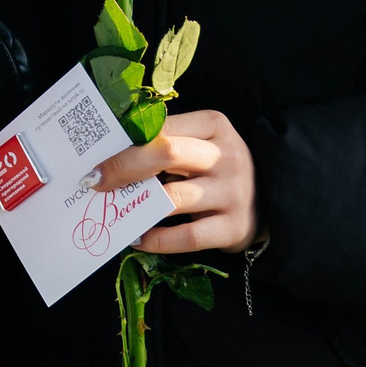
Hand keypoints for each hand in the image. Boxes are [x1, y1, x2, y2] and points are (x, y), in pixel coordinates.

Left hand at [93, 109, 258, 253]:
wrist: (270, 200)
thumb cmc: (219, 169)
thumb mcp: (202, 144)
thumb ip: (167, 144)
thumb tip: (112, 157)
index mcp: (214, 126)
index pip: (163, 129)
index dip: (126, 142)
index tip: (96, 157)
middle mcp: (226, 156)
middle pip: (167, 154)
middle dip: (124, 168)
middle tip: (95, 181)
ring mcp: (233, 193)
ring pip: (174, 198)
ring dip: (137, 207)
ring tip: (113, 211)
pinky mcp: (234, 227)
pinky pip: (187, 236)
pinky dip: (157, 240)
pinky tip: (139, 239)